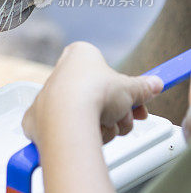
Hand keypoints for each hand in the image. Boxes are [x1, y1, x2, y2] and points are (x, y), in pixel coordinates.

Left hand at [22, 41, 163, 147]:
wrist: (67, 119)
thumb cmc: (93, 94)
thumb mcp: (129, 89)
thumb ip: (142, 87)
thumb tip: (153, 84)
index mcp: (80, 56)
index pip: (108, 74)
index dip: (126, 92)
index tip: (137, 103)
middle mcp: (60, 74)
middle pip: (98, 98)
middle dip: (117, 113)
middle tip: (126, 120)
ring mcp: (48, 98)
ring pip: (86, 115)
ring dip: (104, 126)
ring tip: (107, 127)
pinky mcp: (39, 122)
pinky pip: (68, 130)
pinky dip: (82, 136)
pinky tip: (89, 137)